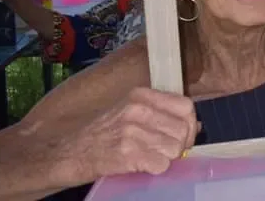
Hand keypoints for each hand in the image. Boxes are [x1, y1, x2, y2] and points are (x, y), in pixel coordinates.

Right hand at [68, 87, 199, 179]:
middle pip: (183, 129)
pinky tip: (141, 165)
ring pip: (174, 148)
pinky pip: (161, 164)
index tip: (182, 136)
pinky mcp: (126, 153)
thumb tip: (195, 125)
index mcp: (141, 95)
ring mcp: (131, 130)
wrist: (69, 154)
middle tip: (163, 151)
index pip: (185, 106)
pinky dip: (155, 169)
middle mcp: (137, 109)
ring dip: (165, 158)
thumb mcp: (130, 113)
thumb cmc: (103, 135)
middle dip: (179, 145)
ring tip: (148, 157)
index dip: (189, 124)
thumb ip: (161, 114)